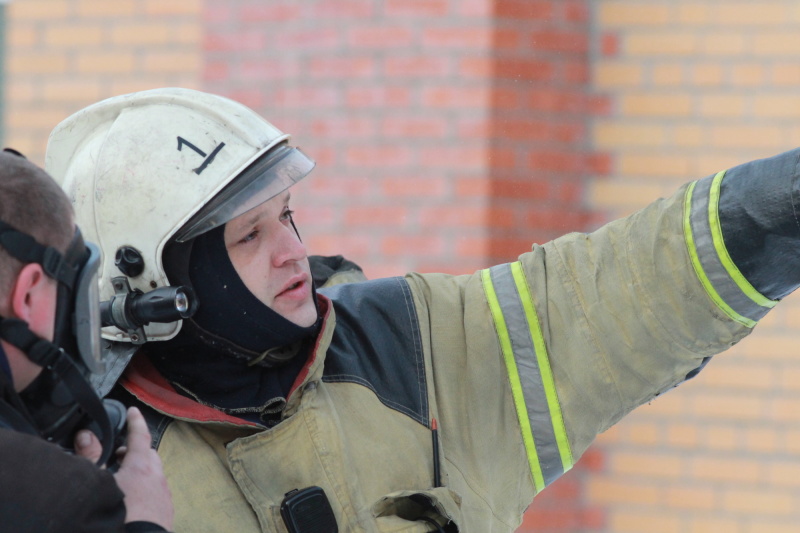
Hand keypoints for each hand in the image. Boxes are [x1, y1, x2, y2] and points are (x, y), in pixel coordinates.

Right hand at [76, 407, 173, 528]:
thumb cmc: (116, 514)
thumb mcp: (96, 484)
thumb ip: (90, 458)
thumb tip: (86, 436)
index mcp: (141, 466)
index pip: (140, 435)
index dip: (135, 421)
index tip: (133, 411)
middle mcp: (157, 477)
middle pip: (149, 455)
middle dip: (135, 451)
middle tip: (118, 455)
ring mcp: (164, 495)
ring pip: (155, 475)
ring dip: (141, 472)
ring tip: (123, 480)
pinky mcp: (166, 512)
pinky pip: (158, 492)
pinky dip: (147, 489)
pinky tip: (134, 499)